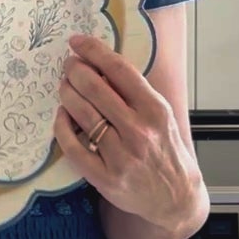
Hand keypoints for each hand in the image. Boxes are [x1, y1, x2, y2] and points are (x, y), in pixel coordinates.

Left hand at [55, 34, 201, 229]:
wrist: (175, 197)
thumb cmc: (166, 150)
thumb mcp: (161, 116)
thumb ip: (134, 94)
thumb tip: (99, 66)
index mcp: (155, 110)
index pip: (119, 70)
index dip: (94, 51)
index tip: (77, 42)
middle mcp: (139, 131)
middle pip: (95, 89)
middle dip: (75, 70)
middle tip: (68, 65)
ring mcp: (121, 156)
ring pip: (82, 114)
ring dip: (67, 94)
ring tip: (64, 86)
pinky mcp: (106, 178)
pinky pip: (73, 146)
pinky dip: (63, 127)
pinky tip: (62, 116)